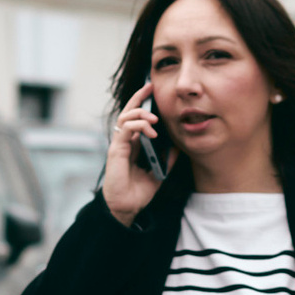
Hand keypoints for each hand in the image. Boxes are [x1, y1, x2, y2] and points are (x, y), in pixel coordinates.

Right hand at [101, 90, 163, 227]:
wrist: (126, 207)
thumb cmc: (138, 192)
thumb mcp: (159, 173)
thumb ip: (167, 159)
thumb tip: (178, 146)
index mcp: (133, 144)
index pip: (136, 118)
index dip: (143, 103)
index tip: (153, 91)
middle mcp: (125, 141)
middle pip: (128, 111)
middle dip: (139, 97)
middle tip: (149, 87)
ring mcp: (119, 144)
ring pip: (125, 117)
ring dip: (141, 113)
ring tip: (155, 119)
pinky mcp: (116, 150)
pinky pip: (125, 129)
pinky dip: (138, 126)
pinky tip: (150, 131)